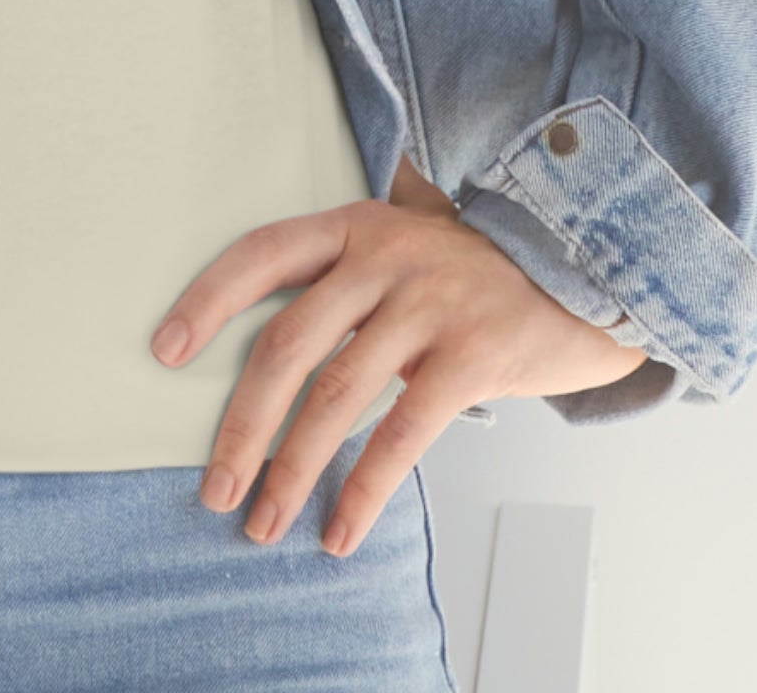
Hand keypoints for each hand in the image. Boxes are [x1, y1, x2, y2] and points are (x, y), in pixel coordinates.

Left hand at [148, 154, 648, 556]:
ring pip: (337, 397)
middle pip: (288, 345)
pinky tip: (340, 529)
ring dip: (293, 469)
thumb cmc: (480, 267)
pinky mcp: (472, 355)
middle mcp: (383, 258)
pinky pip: (403, 432)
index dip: (208, 301)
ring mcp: (428, 305)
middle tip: (214, 485)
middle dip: (243, 424)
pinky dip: (365, 488)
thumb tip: (266, 339)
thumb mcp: (407, 240)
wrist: (592, 265)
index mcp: (354, 226)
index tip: (164, 349)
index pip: (259, 255)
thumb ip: (347, 270)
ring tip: (262, 520)